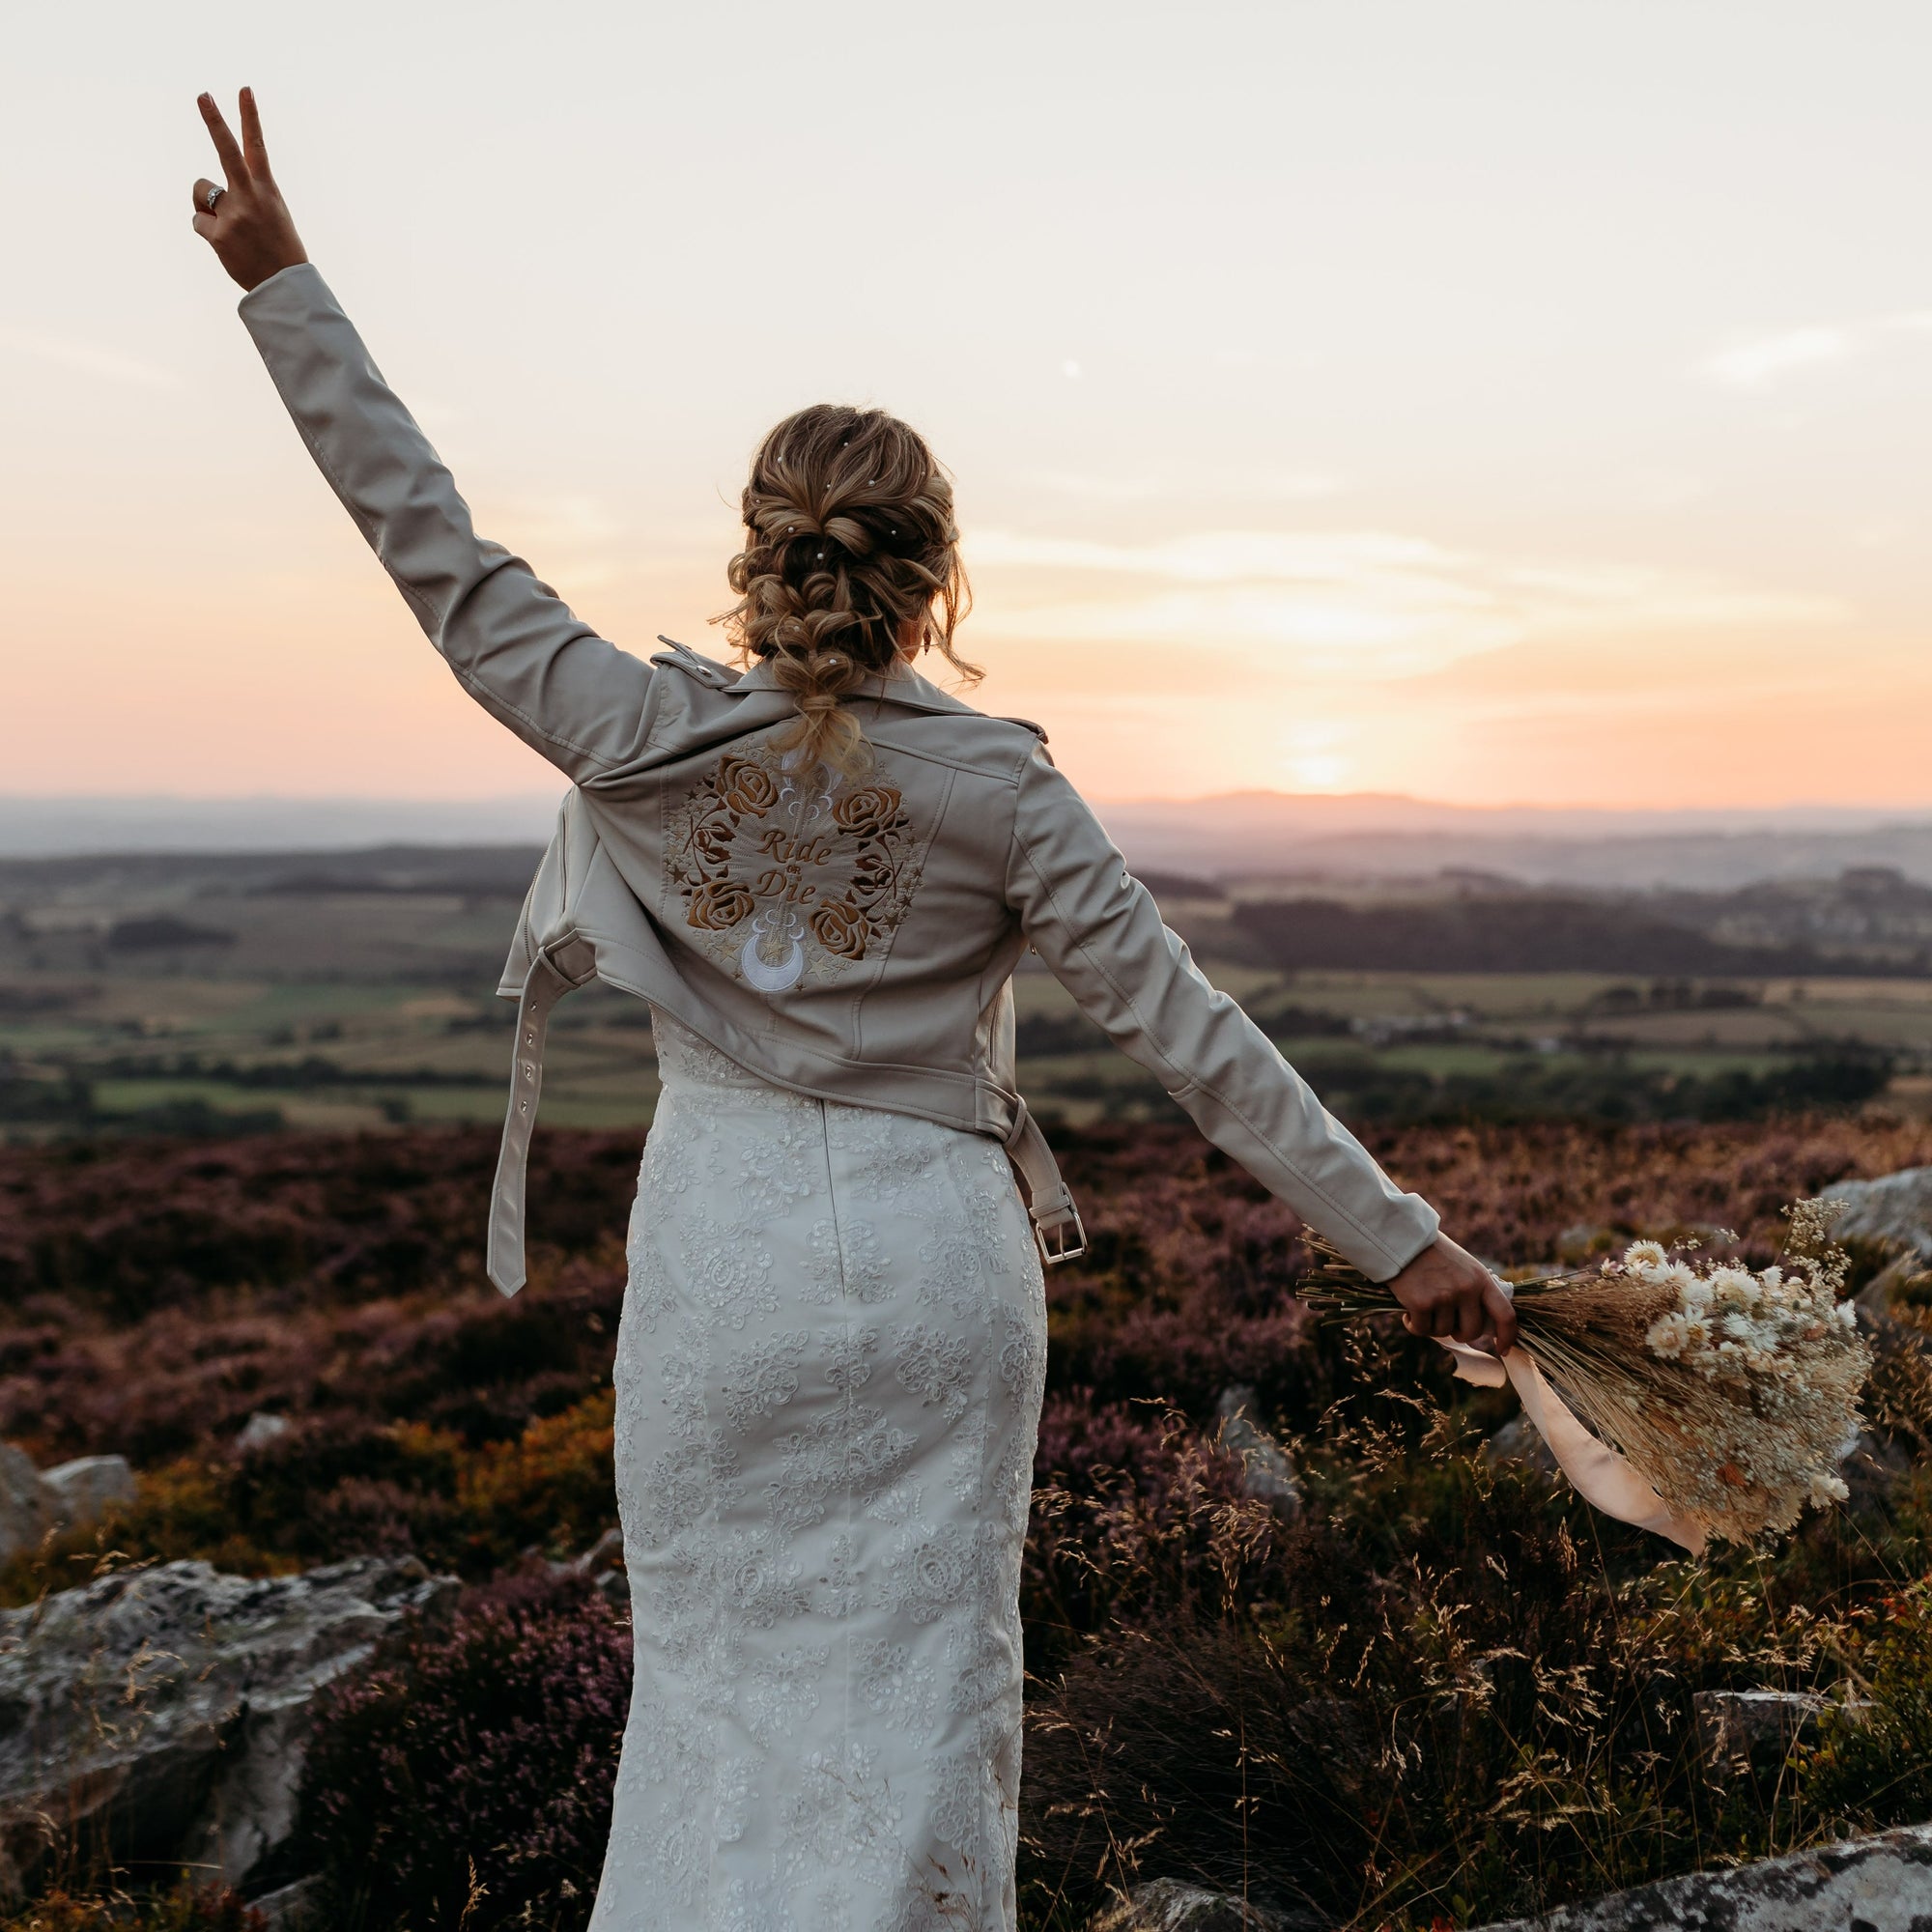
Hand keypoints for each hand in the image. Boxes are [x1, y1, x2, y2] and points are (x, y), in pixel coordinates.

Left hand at [191, 88, 306, 290]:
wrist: (284, 286)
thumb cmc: (278, 249)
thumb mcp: (272, 215)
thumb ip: (244, 196)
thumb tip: (206, 195)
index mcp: (267, 190)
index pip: (257, 146)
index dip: (249, 116)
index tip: (243, 89)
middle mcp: (250, 197)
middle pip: (226, 151)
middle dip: (214, 121)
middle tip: (202, 94)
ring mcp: (233, 215)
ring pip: (201, 193)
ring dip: (208, 207)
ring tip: (232, 230)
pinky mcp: (218, 234)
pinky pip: (199, 221)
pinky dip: (208, 231)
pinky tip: (227, 245)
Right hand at [1387, 1233, 1517, 1352]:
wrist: (1402, 1240)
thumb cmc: (1433, 1255)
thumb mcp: (1465, 1267)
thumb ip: (1476, 1291)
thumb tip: (1485, 1324)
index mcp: (1481, 1279)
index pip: (1505, 1315)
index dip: (1507, 1336)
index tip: (1501, 1349)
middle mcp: (1466, 1289)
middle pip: (1472, 1332)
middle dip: (1459, 1333)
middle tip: (1448, 1322)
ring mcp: (1444, 1297)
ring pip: (1444, 1332)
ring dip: (1433, 1325)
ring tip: (1424, 1306)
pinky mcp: (1421, 1303)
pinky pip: (1422, 1330)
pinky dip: (1414, 1325)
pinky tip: (1408, 1311)